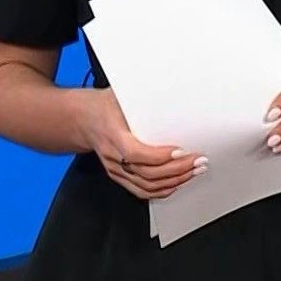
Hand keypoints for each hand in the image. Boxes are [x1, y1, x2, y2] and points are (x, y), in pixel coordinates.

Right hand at [72, 88, 205, 199]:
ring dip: (174, 181)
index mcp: (112, 134)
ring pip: (147, 186)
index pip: (136, 153)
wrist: (81, 119)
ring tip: (193, 172)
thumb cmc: (102, 105)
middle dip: (177, 170)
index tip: (181, 151)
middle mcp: (113, 156)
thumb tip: (171, 89)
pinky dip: (161, 191)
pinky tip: (176, 184)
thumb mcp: (119, 95)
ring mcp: (115, 169)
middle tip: (198, 161)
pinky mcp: (119, 176)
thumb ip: (143, 97)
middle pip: (147, 173)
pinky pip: (141, 191)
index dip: (160, 157)